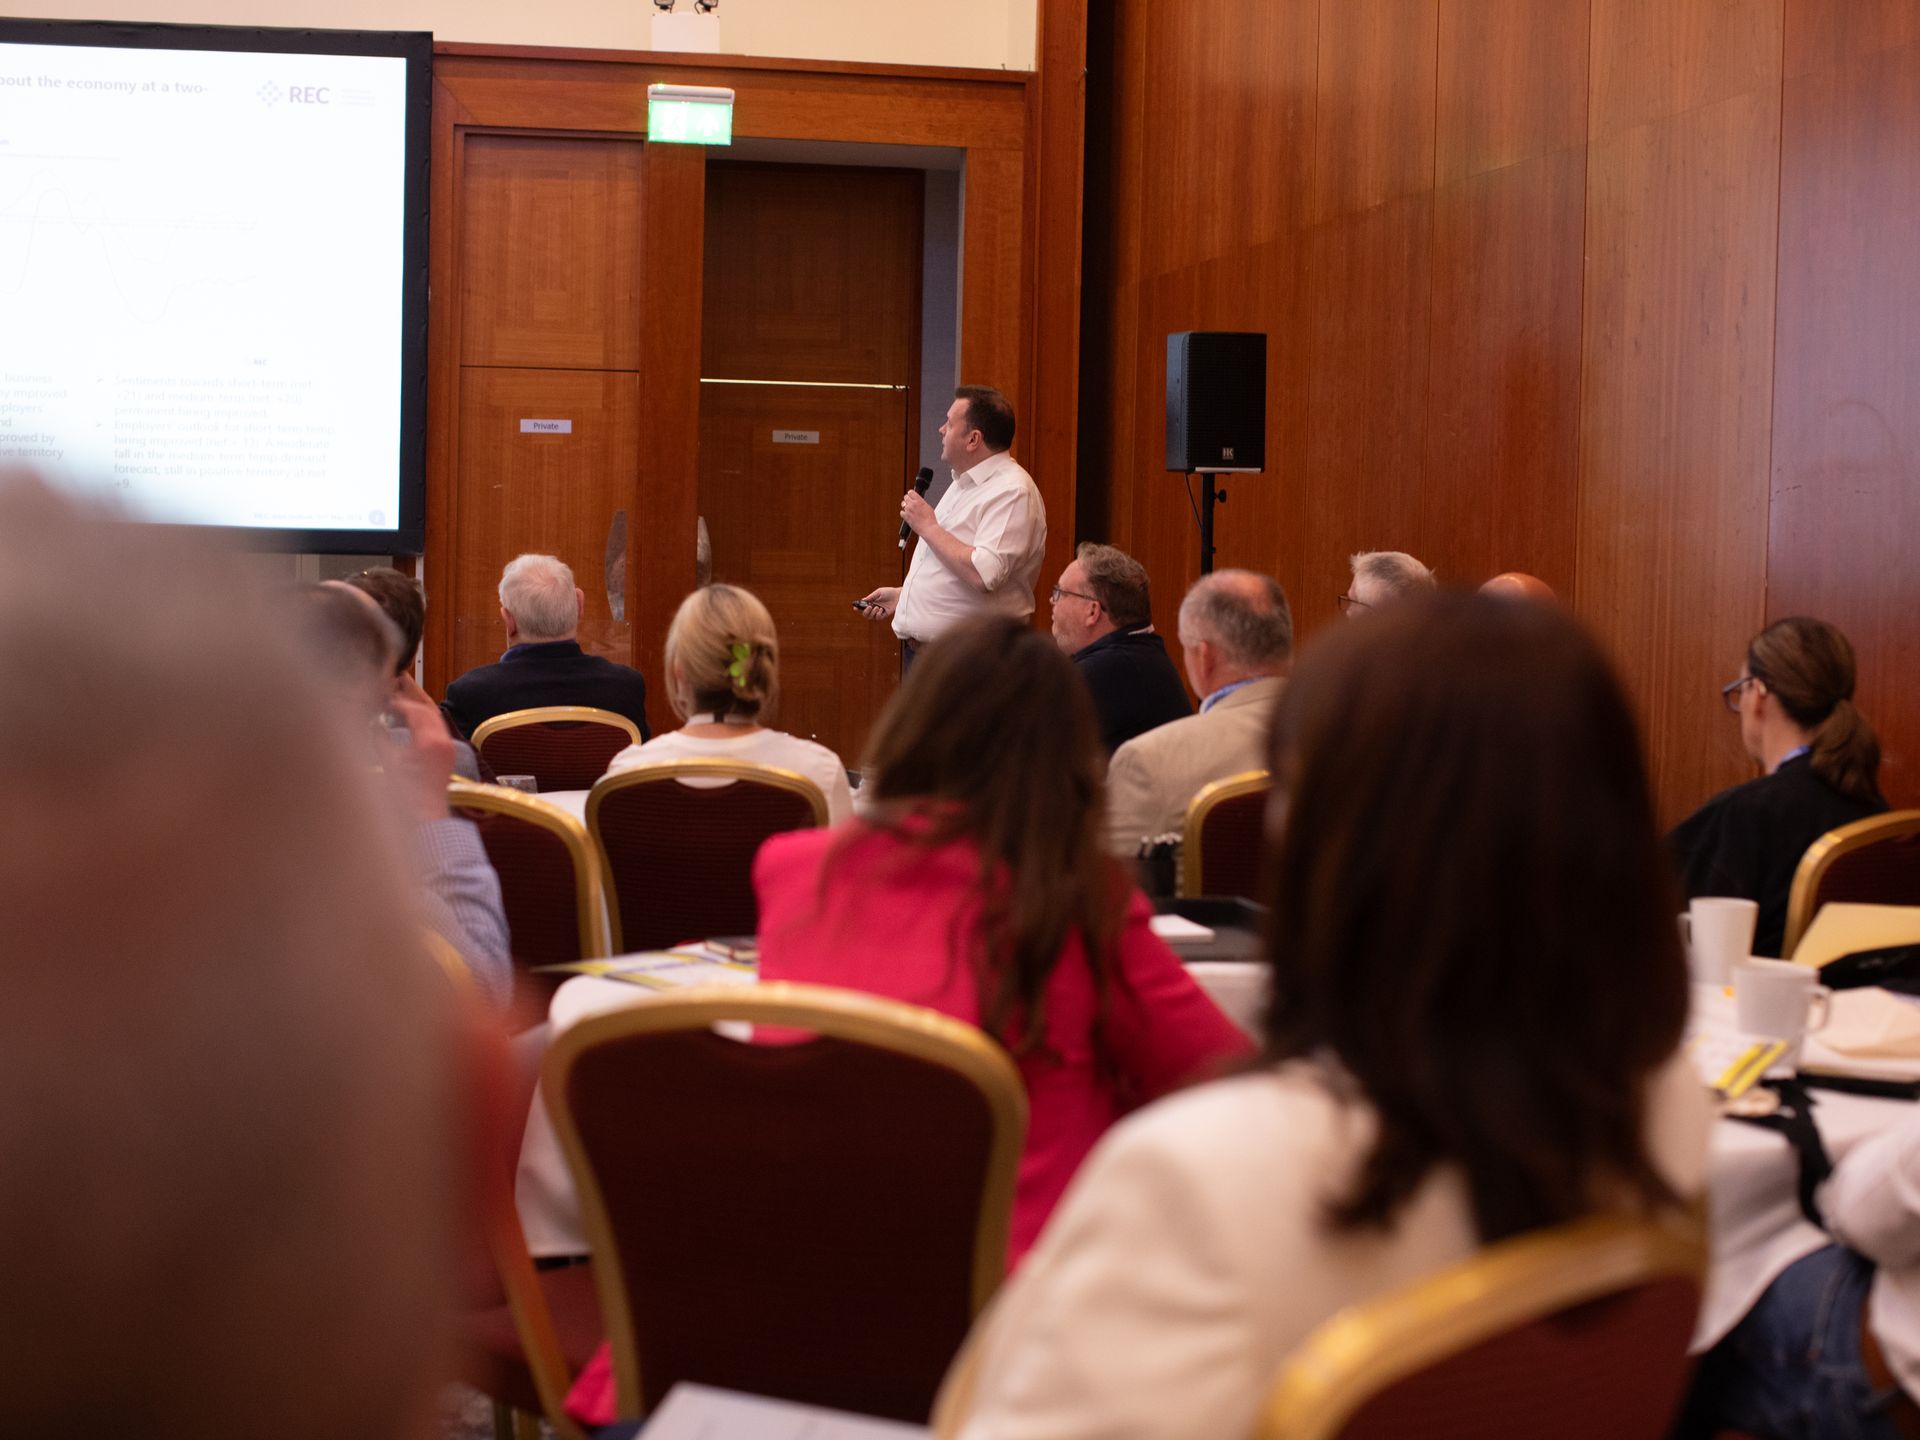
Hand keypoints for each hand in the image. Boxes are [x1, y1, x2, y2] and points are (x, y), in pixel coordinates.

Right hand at [384, 688, 457, 822]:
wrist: (424, 814)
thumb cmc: (405, 795)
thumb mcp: (387, 762)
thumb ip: (379, 738)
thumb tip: (374, 723)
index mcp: (428, 741)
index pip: (415, 711)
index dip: (399, 704)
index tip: (386, 702)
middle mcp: (443, 741)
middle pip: (428, 711)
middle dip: (410, 705)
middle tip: (393, 704)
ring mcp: (449, 748)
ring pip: (436, 719)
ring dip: (419, 713)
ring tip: (401, 714)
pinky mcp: (449, 755)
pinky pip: (439, 729)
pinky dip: (427, 724)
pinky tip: (413, 728)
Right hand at [859, 586, 898, 621]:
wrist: (898, 595)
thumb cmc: (889, 592)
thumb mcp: (878, 592)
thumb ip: (871, 597)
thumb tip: (863, 600)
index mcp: (871, 602)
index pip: (862, 607)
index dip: (858, 608)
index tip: (855, 608)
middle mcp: (874, 608)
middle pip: (865, 614)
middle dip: (865, 612)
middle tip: (869, 607)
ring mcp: (879, 612)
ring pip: (871, 617)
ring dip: (872, 613)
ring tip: (877, 607)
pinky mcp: (884, 615)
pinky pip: (878, 618)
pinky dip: (878, 614)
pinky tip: (881, 609)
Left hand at [900, 490, 936, 537]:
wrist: (928, 528)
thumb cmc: (930, 519)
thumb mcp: (928, 507)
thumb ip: (921, 502)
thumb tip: (918, 501)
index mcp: (919, 501)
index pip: (910, 492)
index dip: (911, 494)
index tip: (911, 496)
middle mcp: (912, 504)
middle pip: (905, 497)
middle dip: (908, 499)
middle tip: (911, 503)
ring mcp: (908, 510)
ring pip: (903, 504)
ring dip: (906, 506)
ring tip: (910, 509)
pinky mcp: (906, 517)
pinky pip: (901, 512)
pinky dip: (904, 513)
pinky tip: (907, 514)